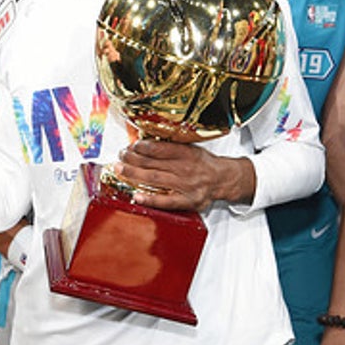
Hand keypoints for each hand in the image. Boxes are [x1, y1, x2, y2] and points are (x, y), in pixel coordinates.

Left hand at [111, 139, 251, 211]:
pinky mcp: (187, 201)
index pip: (160, 148)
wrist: (224, 179)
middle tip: (120, 156)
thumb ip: (171, 147)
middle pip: (153, 163)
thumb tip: (144, 143)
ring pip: (155, 179)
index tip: (131, 146)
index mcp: (187, 153)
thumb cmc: (204, 163)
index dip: (143, 147)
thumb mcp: (191, 148)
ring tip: (120, 169)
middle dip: (132, 159)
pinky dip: (150, 199)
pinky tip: (136, 196)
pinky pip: (165, 201)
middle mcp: (186, 168)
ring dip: (134, 174)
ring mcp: (185, 186)